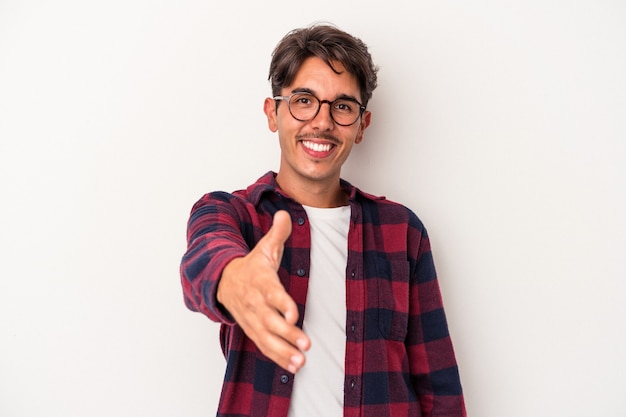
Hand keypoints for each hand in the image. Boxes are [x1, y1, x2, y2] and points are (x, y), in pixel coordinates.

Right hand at [217, 210, 310, 372]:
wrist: (222, 281)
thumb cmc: (250, 266)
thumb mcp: (263, 248)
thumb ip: (277, 234)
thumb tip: (286, 213)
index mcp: (259, 281)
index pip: (271, 293)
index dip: (281, 304)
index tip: (293, 313)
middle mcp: (255, 303)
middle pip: (269, 321)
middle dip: (287, 334)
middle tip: (305, 344)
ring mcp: (252, 319)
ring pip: (266, 338)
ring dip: (283, 352)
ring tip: (300, 362)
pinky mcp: (252, 330)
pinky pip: (264, 346)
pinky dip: (278, 357)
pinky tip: (294, 366)